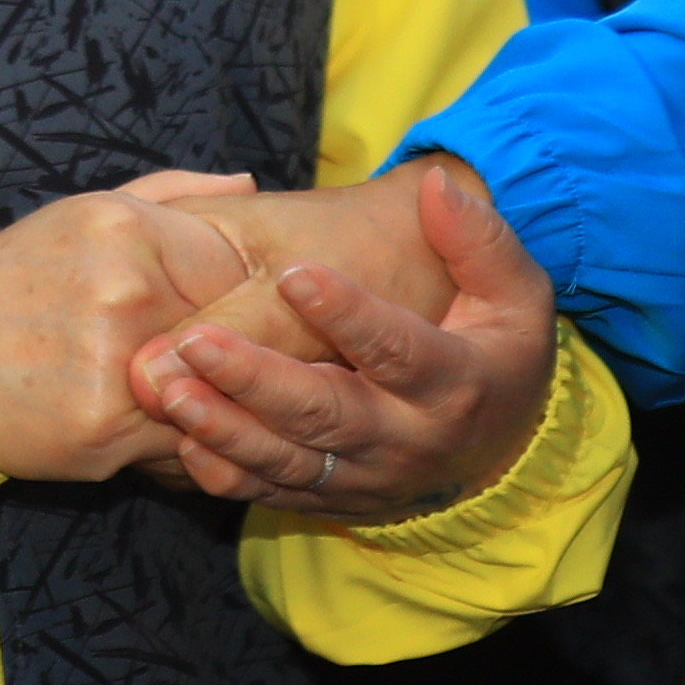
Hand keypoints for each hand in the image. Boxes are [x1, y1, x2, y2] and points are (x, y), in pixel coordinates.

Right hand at [0, 171, 297, 483]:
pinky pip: (182, 441)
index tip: (252, 314)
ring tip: (208, 400)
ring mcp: (118, 365)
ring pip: (216, 393)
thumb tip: (248, 179)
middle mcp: (127, 292)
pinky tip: (163, 429)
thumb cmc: (17, 284)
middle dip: (242, 354)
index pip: (241, 266)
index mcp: (130, 229)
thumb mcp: (84, 214)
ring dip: (219, 403)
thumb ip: (174, 196)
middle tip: (243, 366)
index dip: (253, 296)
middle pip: (238, 332)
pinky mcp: (103, 430)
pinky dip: (183, 440)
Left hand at [132, 156, 557, 521]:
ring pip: (286, 459)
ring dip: (224, 427)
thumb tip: (439, 185)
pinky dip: (224, 472)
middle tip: (194, 341)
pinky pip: (270, 492)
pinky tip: (181, 442)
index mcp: (455, 384)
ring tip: (168, 387)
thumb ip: (479, 240)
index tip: (293, 273)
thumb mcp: (516, 295)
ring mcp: (364, 476)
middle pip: (325, 413)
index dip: (348, 314)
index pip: (398, 350)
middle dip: (256, 380)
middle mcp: (406, 440)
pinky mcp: (330, 499)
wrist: (501, 454)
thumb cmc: (498, 352)